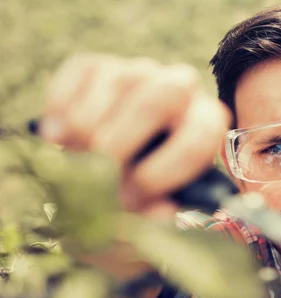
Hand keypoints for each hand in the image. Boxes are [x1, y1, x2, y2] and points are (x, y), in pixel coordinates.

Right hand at [41, 54, 231, 216]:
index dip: (166, 169)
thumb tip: (161, 211)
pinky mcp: (92, 66)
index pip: (200, 135)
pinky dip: (61, 115)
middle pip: (163, 95)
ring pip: (116, 85)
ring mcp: (135, 73)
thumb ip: (154, 228)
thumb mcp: (143, 231)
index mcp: (204, 127)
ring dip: (88, 133)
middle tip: (98, 176)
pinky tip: (59, 143)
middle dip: (123, 141)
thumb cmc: (131, 211)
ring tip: (76, 166)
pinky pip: (76, 77)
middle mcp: (178, 91)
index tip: (134, 198)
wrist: (94, 191)